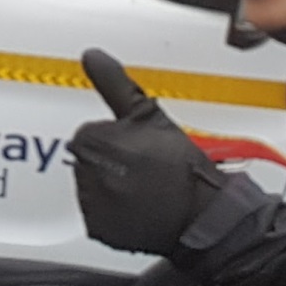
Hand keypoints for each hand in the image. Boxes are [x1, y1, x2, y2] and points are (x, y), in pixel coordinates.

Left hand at [70, 50, 255, 256]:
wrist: (201, 211)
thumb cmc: (180, 164)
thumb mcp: (148, 114)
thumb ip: (114, 83)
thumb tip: (92, 56)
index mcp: (91, 139)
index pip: (91, 135)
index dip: (117, 139)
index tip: (138, 147)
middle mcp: (84, 172)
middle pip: (89, 160)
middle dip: (112, 162)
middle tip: (143, 168)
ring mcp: (91, 203)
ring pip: (93, 187)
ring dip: (111, 186)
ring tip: (143, 187)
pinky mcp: (98, 229)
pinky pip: (98, 216)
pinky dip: (113, 213)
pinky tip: (137, 207)